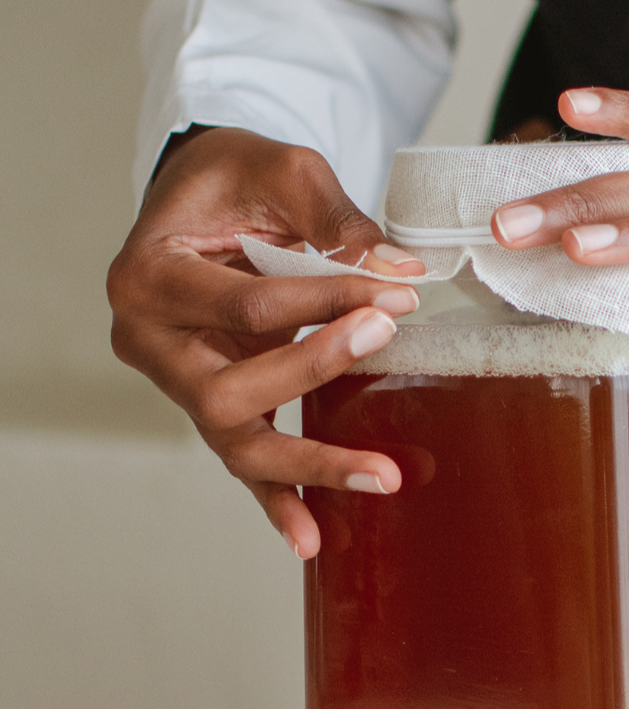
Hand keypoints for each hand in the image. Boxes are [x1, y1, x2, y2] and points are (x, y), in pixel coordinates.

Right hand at [108, 127, 425, 558]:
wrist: (204, 202)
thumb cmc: (233, 180)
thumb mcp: (279, 170)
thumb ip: (335, 219)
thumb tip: (398, 272)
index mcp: (149, 277)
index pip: (246, 306)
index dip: (326, 301)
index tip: (397, 292)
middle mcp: (151, 343)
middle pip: (230, 389)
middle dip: (315, 369)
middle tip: (384, 339)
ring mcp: (179, 384)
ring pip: (237, 443)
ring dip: (312, 463)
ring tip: (383, 477)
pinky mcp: (213, 405)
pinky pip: (243, 463)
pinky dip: (277, 500)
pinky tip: (313, 537)